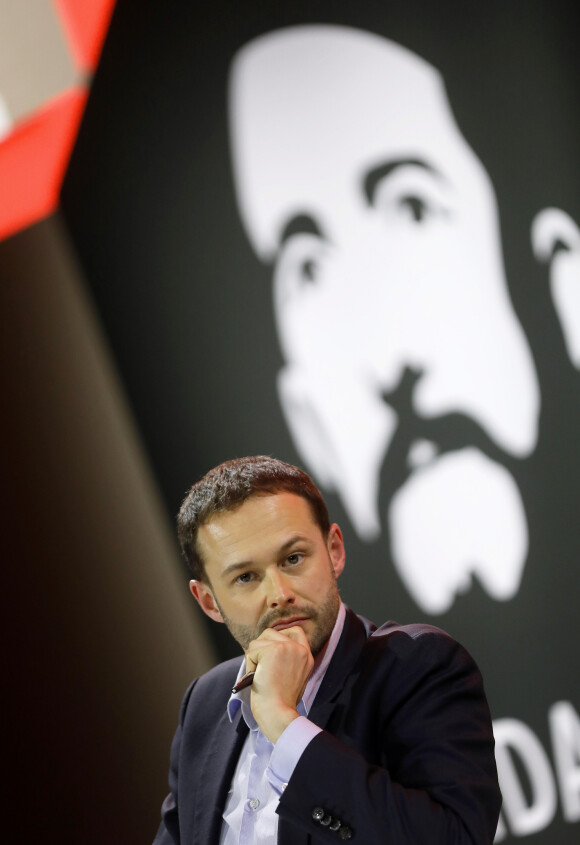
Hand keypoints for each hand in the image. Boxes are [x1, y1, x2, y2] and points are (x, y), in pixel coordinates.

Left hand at [245, 625, 313, 742]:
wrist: (278, 714)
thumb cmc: (281, 703)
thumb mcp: (293, 676)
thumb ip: (287, 660)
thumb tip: (267, 648)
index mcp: (306, 656)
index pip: (296, 631)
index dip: (280, 635)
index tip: (271, 648)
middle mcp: (299, 649)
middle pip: (271, 633)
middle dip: (261, 648)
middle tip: (260, 667)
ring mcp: (286, 647)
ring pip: (259, 641)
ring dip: (254, 657)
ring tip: (258, 674)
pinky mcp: (272, 650)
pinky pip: (251, 650)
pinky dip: (249, 664)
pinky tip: (255, 677)